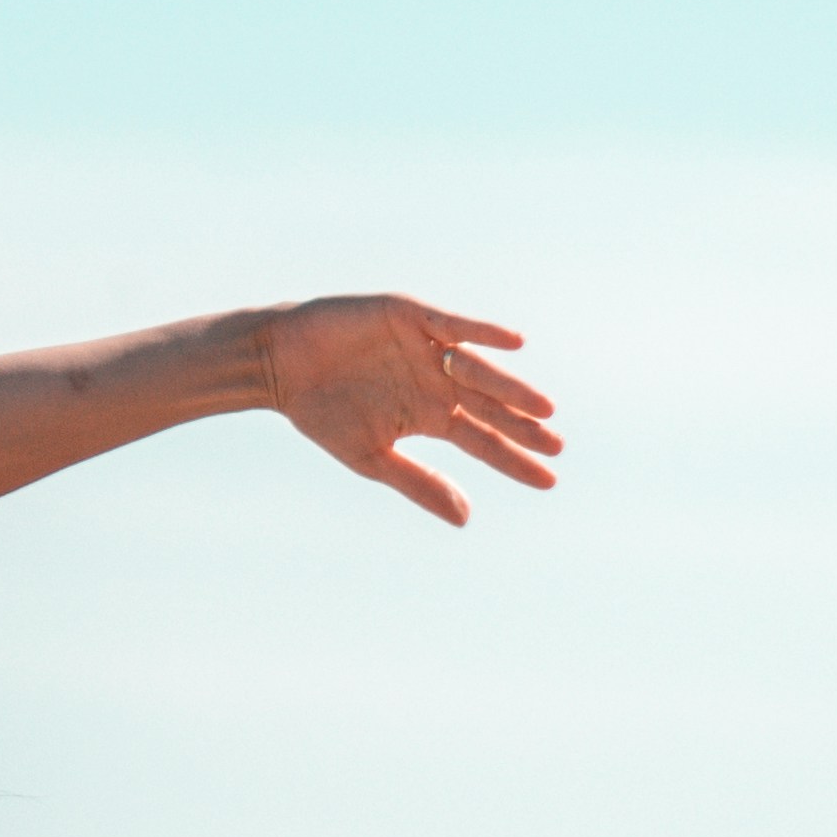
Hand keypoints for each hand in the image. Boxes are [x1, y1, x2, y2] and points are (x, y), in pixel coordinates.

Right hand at [250, 295, 559, 525]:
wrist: (279, 365)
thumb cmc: (321, 412)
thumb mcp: (372, 457)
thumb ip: (419, 483)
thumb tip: (466, 519)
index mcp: (430, 416)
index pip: (483, 440)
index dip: (515, 459)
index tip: (549, 480)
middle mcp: (437, 381)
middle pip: (490, 406)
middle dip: (523, 426)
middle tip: (557, 446)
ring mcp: (427, 348)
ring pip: (479, 371)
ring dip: (510, 388)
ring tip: (542, 409)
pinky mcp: (411, 317)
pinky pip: (454, 325)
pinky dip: (483, 332)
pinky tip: (514, 343)